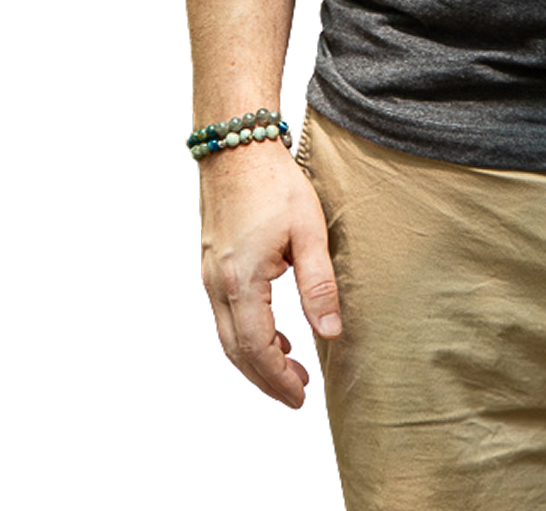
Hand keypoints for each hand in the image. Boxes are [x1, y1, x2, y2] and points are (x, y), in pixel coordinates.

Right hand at [197, 142, 342, 412]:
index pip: (257, 350)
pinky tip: (264, 336)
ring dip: (253, 362)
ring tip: (283, 374)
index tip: (300, 396)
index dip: (279, 379)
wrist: (238, 149)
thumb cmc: (275, 185)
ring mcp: (211, 276)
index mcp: (243, 283)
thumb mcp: (309, 231)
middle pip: (237, 352)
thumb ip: (319, 284)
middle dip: (265, 380)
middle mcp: (219, 286)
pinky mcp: (213, 266)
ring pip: (226, 337)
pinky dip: (242, 338)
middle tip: (293, 398)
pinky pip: (223, 317)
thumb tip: (331, 332)